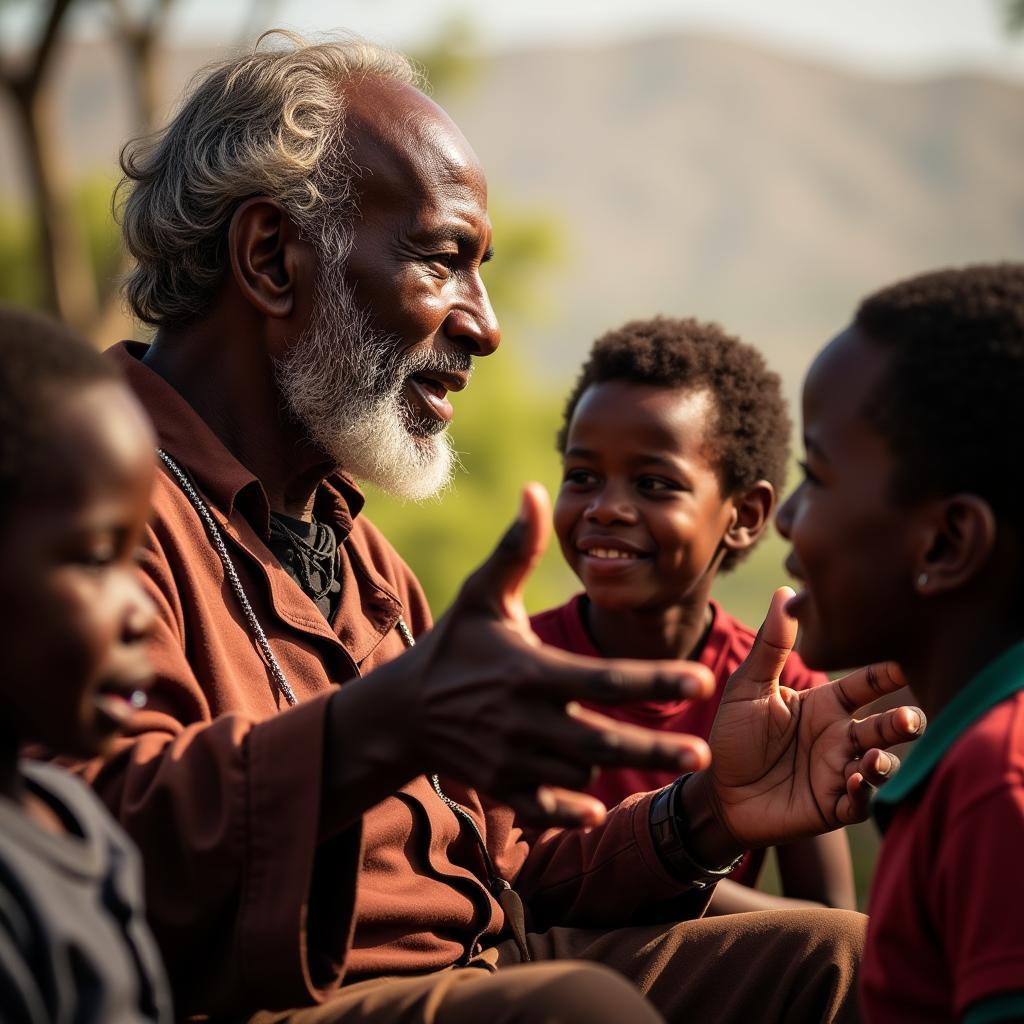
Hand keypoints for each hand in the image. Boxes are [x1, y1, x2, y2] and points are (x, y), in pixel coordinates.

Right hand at [388, 484, 716, 826]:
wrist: (402, 708)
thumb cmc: (454, 645)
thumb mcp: (481, 593)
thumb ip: (517, 548)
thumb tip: (536, 488)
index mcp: (529, 670)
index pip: (602, 678)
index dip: (652, 677)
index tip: (699, 678)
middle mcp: (524, 718)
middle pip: (602, 739)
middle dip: (654, 748)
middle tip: (704, 754)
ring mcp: (511, 757)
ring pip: (580, 770)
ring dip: (608, 764)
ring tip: (633, 752)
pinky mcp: (501, 785)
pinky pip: (547, 807)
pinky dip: (570, 810)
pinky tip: (595, 811)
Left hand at [683, 587, 924, 859]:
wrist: (717, 792)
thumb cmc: (734, 734)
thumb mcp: (748, 687)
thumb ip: (771, 645)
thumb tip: (785, 591)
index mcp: (824, 703)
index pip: (865, 684)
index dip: (886, 674)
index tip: (905, 661)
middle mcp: (840, 735)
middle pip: (885, 725)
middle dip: (904, 721)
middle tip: (910, 719)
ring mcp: (840, 771)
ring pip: (880, 764)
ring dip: (884, 761)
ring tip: (872, 758)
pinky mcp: (833, 805)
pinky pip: (861, 802)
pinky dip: (863, 793)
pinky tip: (853, 783)